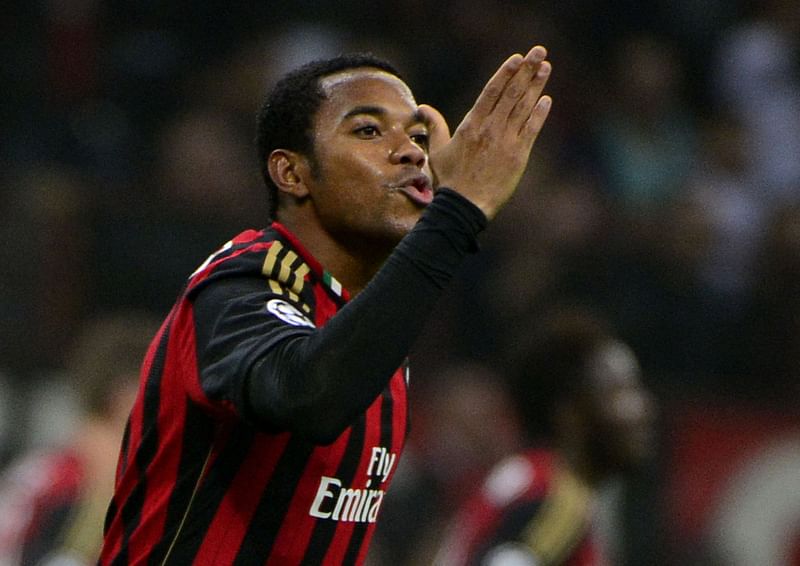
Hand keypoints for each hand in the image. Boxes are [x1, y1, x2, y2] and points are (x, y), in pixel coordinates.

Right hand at [419, 46, 551, 219]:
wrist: (464, 207)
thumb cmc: (449, 181)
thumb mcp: (437, 151)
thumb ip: (434, 126)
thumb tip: (423, 108)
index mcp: (471, 124)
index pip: (492, 91)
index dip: (506, 72)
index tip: (518, 58)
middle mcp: (490, 128)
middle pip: (512, 93)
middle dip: (527, 70)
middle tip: (539, 52)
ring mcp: (506, 141)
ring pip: (523, 107)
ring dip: (536, 86)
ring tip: (546, 68)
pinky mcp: (519, 156)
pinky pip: (531, 129)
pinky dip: (539, 114)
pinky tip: (546, 99)